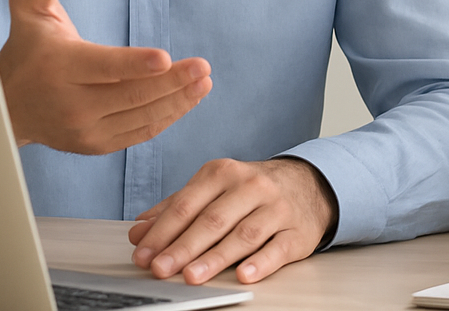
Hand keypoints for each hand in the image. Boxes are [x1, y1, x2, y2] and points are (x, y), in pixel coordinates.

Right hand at [0, 0, 211, 153]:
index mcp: (60, 67)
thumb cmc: (26, 51)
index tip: (165, 58)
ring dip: (177, 101)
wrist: (7, 107)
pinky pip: (138, 133)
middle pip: (131, 95)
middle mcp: (73, 103)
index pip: (104, 67)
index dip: (135, 64)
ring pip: (140, 117)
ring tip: (204, 82)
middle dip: (172, 82)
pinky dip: (166, 118)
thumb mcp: (28, 11)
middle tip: (203, 68)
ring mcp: (85, 129)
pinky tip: (188, 100)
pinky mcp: (95, 145)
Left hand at [129, 157, 336, 284]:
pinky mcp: (298, 232)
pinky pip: (279, 248)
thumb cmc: (251, 191)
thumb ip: (176, 209)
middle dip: (183, 247)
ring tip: (192, 276)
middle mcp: (252, 186)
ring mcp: (277, 208)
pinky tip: (244, 274)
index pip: (188, 203)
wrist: (309, 184)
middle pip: (213, 220)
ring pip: (244, 234)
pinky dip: (261, 262)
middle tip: (161, 268)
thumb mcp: (213, 189)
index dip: (163, 231)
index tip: (143, 254)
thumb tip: (139, 231)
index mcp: (224, 173)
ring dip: (216, 257)